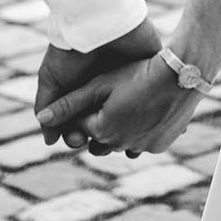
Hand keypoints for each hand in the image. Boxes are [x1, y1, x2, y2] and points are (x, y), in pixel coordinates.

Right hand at [35, 19, 157, 145]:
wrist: (98, 25)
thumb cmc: (71, 51)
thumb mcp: (52, 78)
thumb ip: (48, 105)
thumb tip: (49, 141)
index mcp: (87, 90)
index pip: (83, 121)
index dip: (78, 134)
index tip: (77, 139)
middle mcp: (110, 87)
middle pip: (109, 122)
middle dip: (104, 138)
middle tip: (100, 144)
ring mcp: (132, 80)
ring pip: (135, 115)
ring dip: (135, 132)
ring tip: (127, 144)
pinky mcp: (152, 70)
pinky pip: (160, 94)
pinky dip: (161, 112)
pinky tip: (155, 130)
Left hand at [40, 55, 201, 156]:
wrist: (180, 76)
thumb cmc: (137, 73)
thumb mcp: (100, 84)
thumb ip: (69, 104)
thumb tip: (41, 118)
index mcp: (102, 130)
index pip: (82, 126)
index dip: (85, 108)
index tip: (96, 92)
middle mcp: (121, 145)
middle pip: (100, 141)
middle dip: (100, 125)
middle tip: (111, 101)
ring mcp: (143, 147)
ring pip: (122, 144)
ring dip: (121, 130)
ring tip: (129, 105)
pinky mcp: (160, 145)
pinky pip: (143, 143)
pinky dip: (141, 131)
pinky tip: (146, 110)